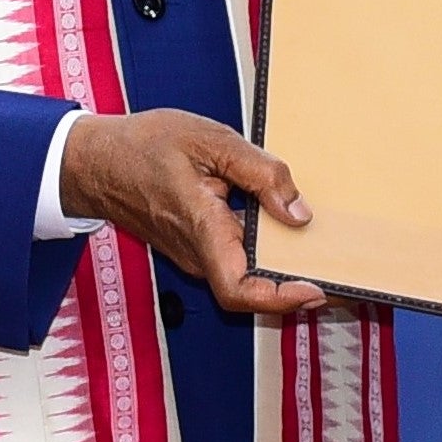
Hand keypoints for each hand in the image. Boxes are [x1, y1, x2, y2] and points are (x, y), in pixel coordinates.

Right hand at [58, 108, 327, 319]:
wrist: (95, 162)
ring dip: (286, 273)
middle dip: (299, 288)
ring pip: (245, 276)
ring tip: (331, 254)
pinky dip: (267, 256)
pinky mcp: (196, 246)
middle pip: (252, 289)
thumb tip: (299, 212)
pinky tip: (292, 233)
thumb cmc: (145, 146)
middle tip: (347, 274)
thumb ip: (259, 173)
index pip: (239, 288)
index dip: (281, 299)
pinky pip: (236, 260)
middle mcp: (197, 254)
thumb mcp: (210, 141)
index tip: (318, 290)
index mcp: (201, 229)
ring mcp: (195, 254)